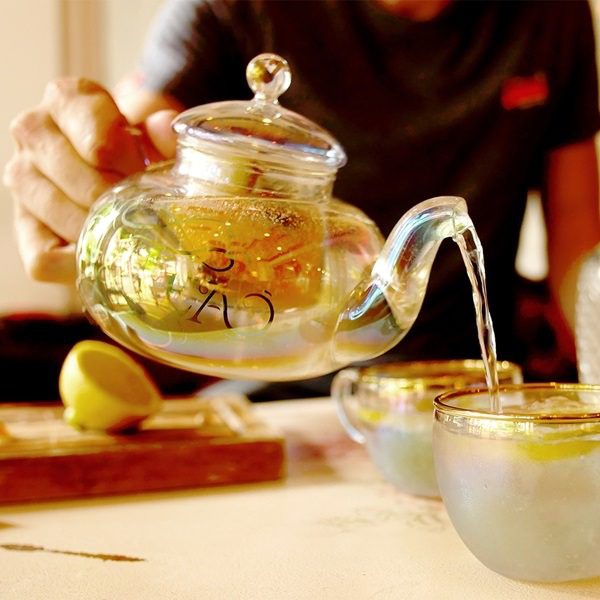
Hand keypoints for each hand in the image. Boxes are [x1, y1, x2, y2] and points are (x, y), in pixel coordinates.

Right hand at [3, 77, 176, 284]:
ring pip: (61, 215)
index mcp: (66, 98)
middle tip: (143, 208)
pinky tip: (101, 252)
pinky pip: (44, 258)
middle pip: (81, 180)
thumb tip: (164, 129)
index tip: (143, 171)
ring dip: (101, 231)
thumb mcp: (156, 136)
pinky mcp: (22, 225)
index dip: (130, 164)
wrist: (116, 173)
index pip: (99, 138)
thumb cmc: (138, 150)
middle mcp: (32, 131)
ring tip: (126, 229)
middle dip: (120, 201)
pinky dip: (77, 264)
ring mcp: (20, 178)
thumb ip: (163, 134)